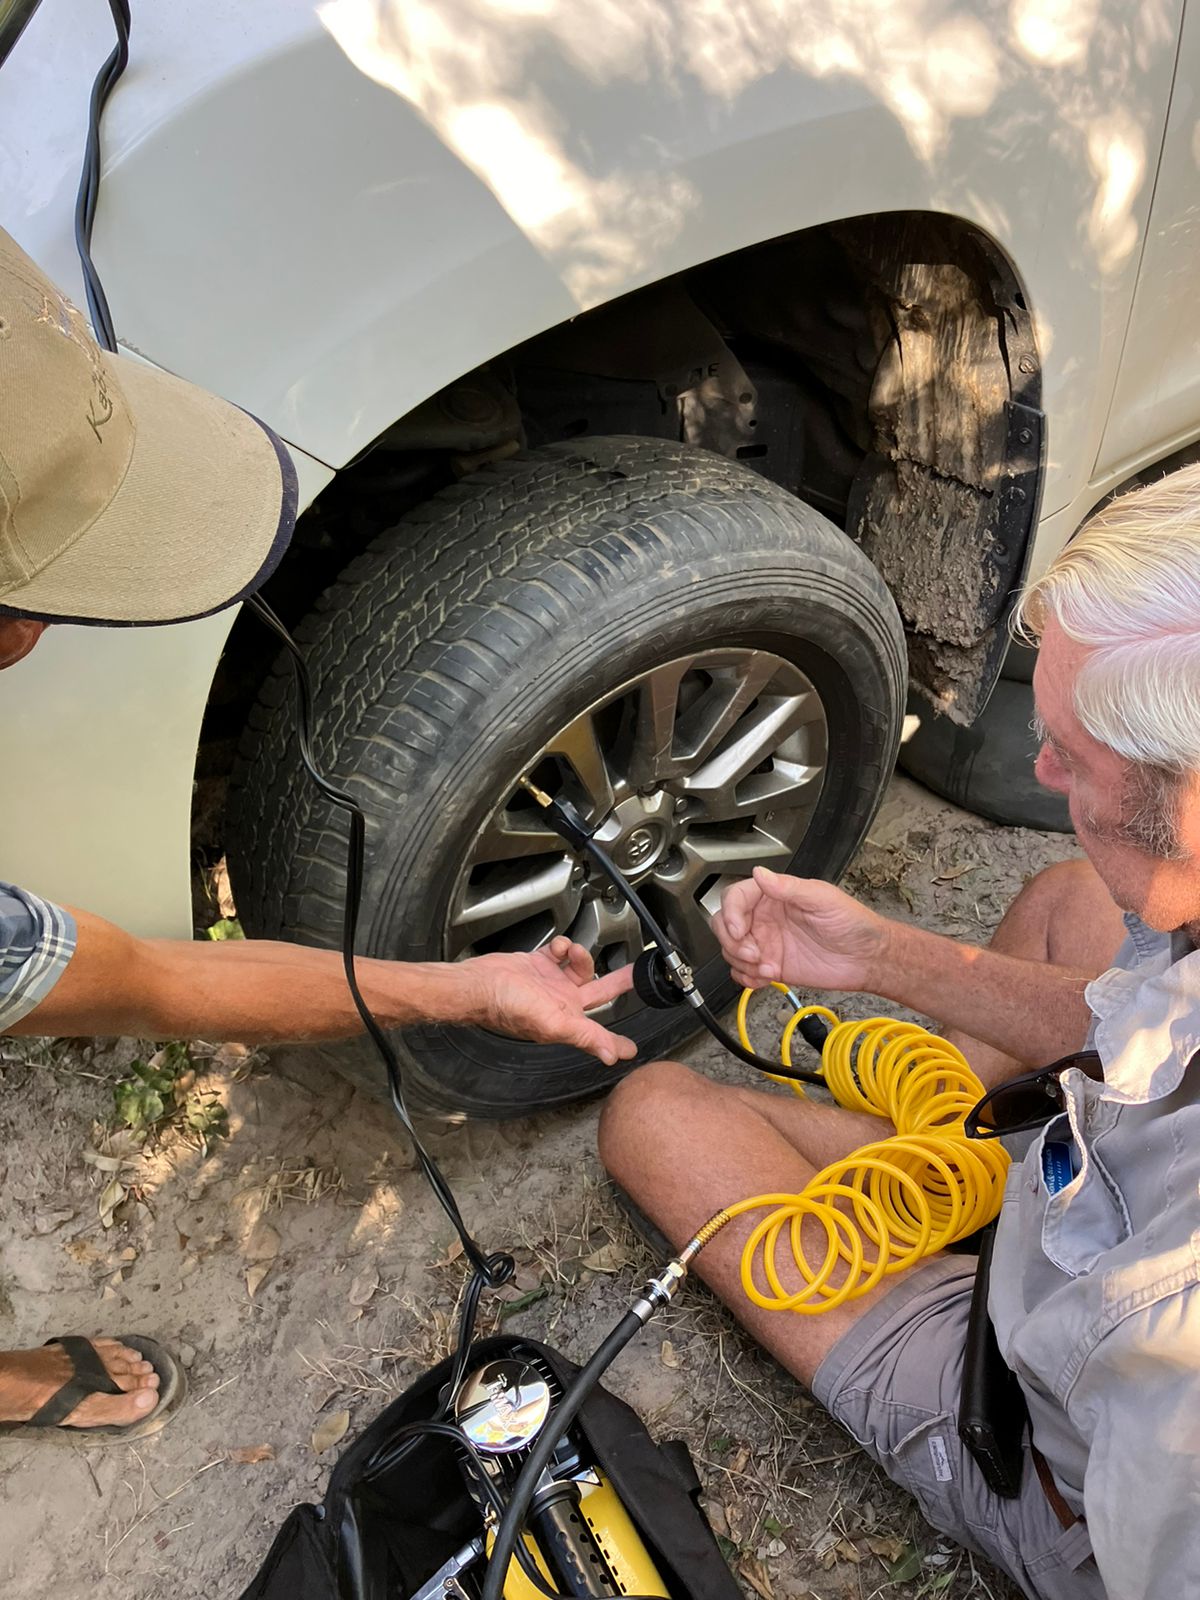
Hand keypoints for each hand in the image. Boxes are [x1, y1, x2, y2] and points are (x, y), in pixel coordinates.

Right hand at [459, 938, 636, 1065]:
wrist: (480, 982)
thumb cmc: (508, 1007)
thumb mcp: (554, 1023)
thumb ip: (587, 1036)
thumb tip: (613, 1056)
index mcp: (567, 1021)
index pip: (598, 1034)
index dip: (615, 1042)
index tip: (630, 1048)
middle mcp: (561, 1003)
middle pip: (599, 992)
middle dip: (617, 982)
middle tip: (634, 973)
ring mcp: (550, 983)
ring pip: (580, 967)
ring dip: (581, 956)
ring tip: (572, 952)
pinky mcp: (539, 964)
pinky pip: (560, 953)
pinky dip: (563, 947)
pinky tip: (558, 948)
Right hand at [712, 867, 891, 991]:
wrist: (867, 959)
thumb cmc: (852, 923)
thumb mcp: (822, 899)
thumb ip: (788, 887)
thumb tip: (760, 873)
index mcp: (775, 896)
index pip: (736, 898)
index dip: (731, 914)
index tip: (739, 930)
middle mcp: (766, 918)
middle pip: (725, 924)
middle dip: (731, 942)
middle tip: (753, 954)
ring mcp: (767, 943)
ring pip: (731, 950)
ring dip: (741, 962)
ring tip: (766, 968)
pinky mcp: (771, 966)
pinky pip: (743, 972)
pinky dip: (746, 977)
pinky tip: (764, 978)